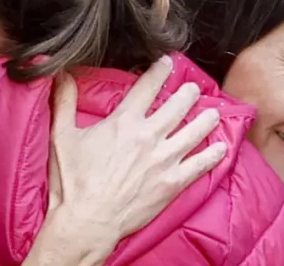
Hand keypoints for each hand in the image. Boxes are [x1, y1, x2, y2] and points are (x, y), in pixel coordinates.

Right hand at [48, 55, 225, 240]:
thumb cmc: (73, 181)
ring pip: (194, 131)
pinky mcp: (172, 183)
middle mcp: (148, 136)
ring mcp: (164, 159)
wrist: (87, 220)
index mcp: (124, 122)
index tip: (168, 62)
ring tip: (214, 113)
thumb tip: (62, 75)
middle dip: (188, 93)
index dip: (159, 71)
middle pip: (177, 106)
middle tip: (193, 89)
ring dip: (206, 119)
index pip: (147, 87)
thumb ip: (64, 102)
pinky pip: (200, 165)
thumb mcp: (62, 136)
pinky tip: (221, 148)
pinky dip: (213, 155)